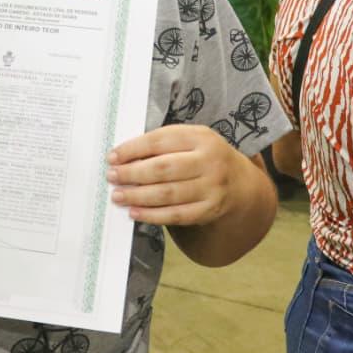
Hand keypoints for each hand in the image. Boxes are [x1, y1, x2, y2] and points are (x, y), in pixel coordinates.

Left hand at [107, 124, 245, 226]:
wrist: (240, 183)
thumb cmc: (203, 158)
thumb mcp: (191, 141)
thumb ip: (162, 144)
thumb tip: (124, 158)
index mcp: (201, 137)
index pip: (160, 141)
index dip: (133, 149)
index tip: (112, 157)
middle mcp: (210, 161)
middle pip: (163, 168)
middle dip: (132, 173)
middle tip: (112, 177)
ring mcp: (212, 187)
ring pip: (168, 194)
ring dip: (138, 196)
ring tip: (118, 196)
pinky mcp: (209, 210)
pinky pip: (176, 215)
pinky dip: (152, 215)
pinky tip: (135, 212)